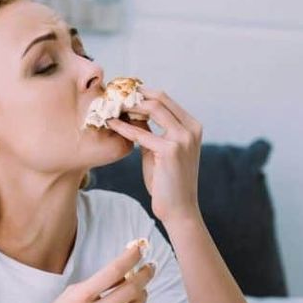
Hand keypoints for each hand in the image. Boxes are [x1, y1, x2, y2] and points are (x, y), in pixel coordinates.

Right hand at [18, 243, 155, 302]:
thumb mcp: (67, 298)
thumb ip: (93, 286)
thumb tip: (123, 273)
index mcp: (79, 297)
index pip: (113, 271)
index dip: (131, 257)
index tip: (140, 249)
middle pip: (131, 289)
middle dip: (145, 274)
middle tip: (149, 268)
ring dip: (142, 295)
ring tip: (140, 291)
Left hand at [106, 88, 202, 224]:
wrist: (179, 209)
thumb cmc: (167, 182)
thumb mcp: (160, 151)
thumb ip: (151, 132)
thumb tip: (133, 114)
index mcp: (192, 126)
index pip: (165, 99)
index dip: (142, 92)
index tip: (123, 92)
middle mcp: (191, 128)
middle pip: (160, 98)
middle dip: (135, 94)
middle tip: (114, 95)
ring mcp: (183, 138)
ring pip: (153, 108)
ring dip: (129, 105)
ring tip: (111, 105)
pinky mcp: (171, 150)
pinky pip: (141, 133)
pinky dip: (124, 127)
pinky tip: (110, 123)